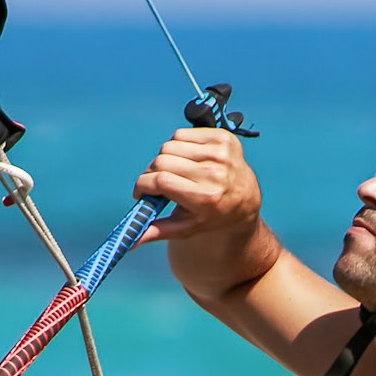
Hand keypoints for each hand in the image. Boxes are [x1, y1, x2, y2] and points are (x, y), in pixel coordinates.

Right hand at [132, 127, 261, 242]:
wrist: (244, 199)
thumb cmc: (211, 216)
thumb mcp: (187, 228)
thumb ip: (158, 231)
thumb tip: (131, 240)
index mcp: (206, 198)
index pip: (161, 181)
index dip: (143, 184)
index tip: (139, 191)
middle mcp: (216, 174)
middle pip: (162, 160)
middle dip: (152, 172)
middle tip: (156, 183)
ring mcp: (221, 153)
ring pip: (170, 144)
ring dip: (166, 158)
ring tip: (176, 171)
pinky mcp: (224, 138)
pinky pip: (183, 134)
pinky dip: (179, 145)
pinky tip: (188, 159)